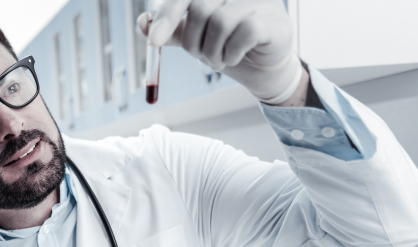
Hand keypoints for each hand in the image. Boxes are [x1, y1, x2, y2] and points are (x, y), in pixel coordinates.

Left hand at [138, 0, 303, 103]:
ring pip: (221, 21)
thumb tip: (143, 21)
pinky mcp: (274, 20)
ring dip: (212, 52)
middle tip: (199, 55)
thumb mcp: (195, 38)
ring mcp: (260, 0)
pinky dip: (231, 53)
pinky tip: (234, 57)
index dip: (168, 14)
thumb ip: (173, 29)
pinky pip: (243, 33)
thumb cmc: (228, 46)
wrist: (262, 68)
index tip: (154, 41)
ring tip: (218, 60)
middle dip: (192, 40)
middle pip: (201, 6)